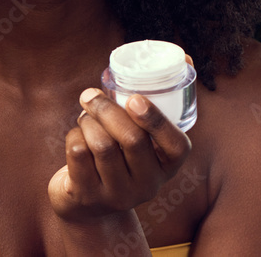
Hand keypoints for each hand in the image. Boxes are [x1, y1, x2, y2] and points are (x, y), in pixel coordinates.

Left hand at [47, 80, 191, 223]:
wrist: (88, 204)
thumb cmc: (121, 155)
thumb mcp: (144, 138)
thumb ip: (160, 102)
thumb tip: (187, 56)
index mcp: (168, 166)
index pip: (176, 146)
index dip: (156, 120)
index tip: (134, 98)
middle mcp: (148, 185)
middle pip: (131, 140)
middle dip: (107, 109)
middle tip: (91, 94)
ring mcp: (118, 195)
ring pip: (102, 144)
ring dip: (88, 120)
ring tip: (85, 115)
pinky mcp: (87, 197)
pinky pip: (78, 153)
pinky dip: (74, 134)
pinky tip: (77, 134)